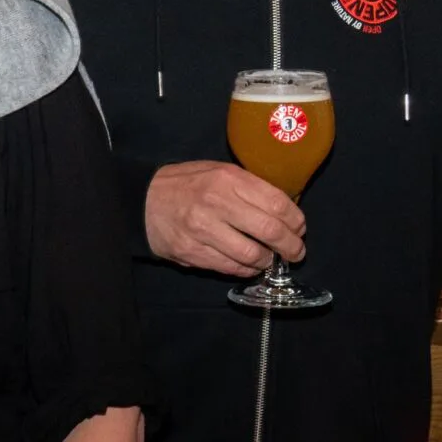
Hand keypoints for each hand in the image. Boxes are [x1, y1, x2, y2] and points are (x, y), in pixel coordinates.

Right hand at [145, 160, 305, 275]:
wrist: (142, 200)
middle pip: (270, 231)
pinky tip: (249, 265)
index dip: (296, 220)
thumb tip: (283, 210)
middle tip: (296, 252)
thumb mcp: (218, 171)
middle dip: (291, 246)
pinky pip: (231, 267)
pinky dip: (246, 269)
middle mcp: (217, 203)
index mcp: (228, 179)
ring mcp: (203, 230)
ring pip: (252, 254)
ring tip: (269, 259)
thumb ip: (248, 187)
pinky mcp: (192, 252)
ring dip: (267, 261)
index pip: (277, 202)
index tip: (299, 228)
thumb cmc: (187, 184)